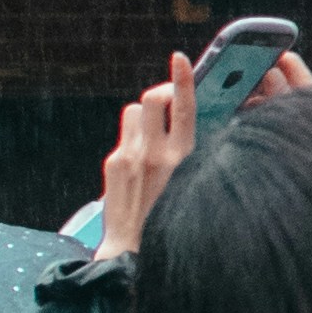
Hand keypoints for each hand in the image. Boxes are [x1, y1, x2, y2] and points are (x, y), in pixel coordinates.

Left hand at [103, 46, 311, 248]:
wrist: (135, 254)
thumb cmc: (175, 220)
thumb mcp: (197, 184)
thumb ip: (196, 152)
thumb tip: (197, 123)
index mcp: (183, 158)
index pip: (183, 105)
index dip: (183, 77)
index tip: (180, 59)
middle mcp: (153, 154)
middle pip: (152, 99)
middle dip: (162, 94)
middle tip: (170, 102)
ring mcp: (129, 157)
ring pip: (135, 112)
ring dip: (146, 116)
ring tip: (155, 132)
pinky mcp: (113, 165)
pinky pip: (125, 135)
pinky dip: (134, 138)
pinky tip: (142, 160)